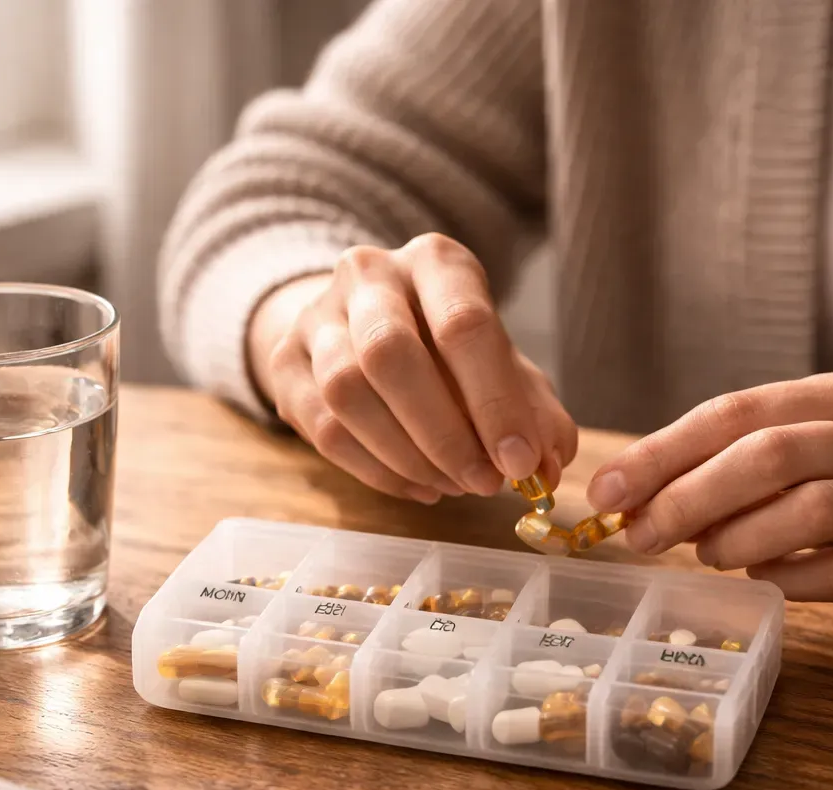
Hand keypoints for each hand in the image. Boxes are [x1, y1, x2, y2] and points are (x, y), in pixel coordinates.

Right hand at [247, 233, 576, 502]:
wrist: (362, 322)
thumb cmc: (447, 347)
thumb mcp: (500, 362)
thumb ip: (533, 411)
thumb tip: (547, 466)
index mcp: (435, 261)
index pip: (463, 324)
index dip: (495, 402)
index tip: (520, 462)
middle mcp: (369, 275)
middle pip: (391, 353)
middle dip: (443, 433)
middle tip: (482, 482)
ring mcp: (317, 315)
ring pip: (348, 392)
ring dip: (407, 455)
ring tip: (452, 485)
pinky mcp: (285, 361)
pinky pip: (323, 428)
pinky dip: (376, 470)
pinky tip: (418, 485)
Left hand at [585, 372, 832, 627]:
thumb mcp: (826, 453)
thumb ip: (745, 465)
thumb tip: (638, 498)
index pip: (738, 411)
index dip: (664, 451)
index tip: (607, 490)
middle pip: (771, 454)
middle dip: (689, 496)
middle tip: (640, 534)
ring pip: (812, 509)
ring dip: (739, 537)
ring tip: (702, 556)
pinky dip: (794, 578)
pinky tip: (762, 583)